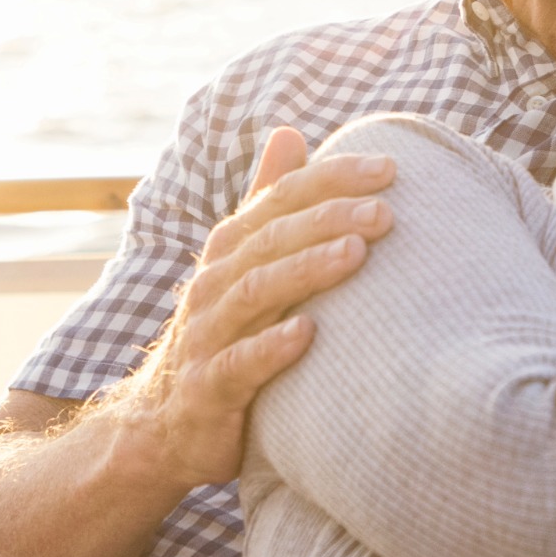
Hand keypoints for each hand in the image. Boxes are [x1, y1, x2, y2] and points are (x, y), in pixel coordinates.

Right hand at [109, 127, 397, 489]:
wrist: (165, 425)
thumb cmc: (223, 334)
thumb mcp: (242, 263)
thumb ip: (267, 201)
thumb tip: (289, 131)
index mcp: (230, 248)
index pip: (282, 198)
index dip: (331, 178)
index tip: (390, 167)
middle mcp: (214, 282)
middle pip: (271, 238)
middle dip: (328, 218)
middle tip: (385, 211)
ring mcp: (206, 335)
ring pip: (254, 292)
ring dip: (305, 270)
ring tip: (355, 254)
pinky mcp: (207, 388)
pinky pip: (238, 364)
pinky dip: (271, 347)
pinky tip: (309, 335)